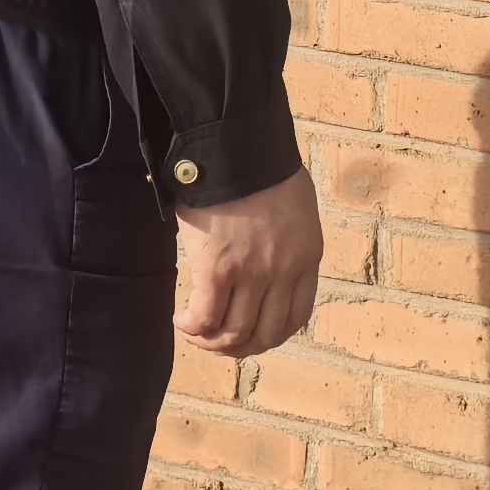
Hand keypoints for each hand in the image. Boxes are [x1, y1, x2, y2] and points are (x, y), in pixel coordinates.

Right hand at [172, 168, 321, 357]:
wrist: (233, 144)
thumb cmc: (257, 165)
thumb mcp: (293, 207)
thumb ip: (286, 240)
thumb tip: (267, 260)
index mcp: (307, 256)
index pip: (296, 316)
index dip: (270, 334)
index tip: (250, 332)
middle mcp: (283, 272)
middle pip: (265, 334)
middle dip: (239, 345)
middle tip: (218, 339)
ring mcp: (251, 273)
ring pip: (233, 333)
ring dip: (211, 341)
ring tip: (194, 331)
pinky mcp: (217, 268)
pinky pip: (205, 317)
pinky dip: (192, 327)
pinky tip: (183, 319)